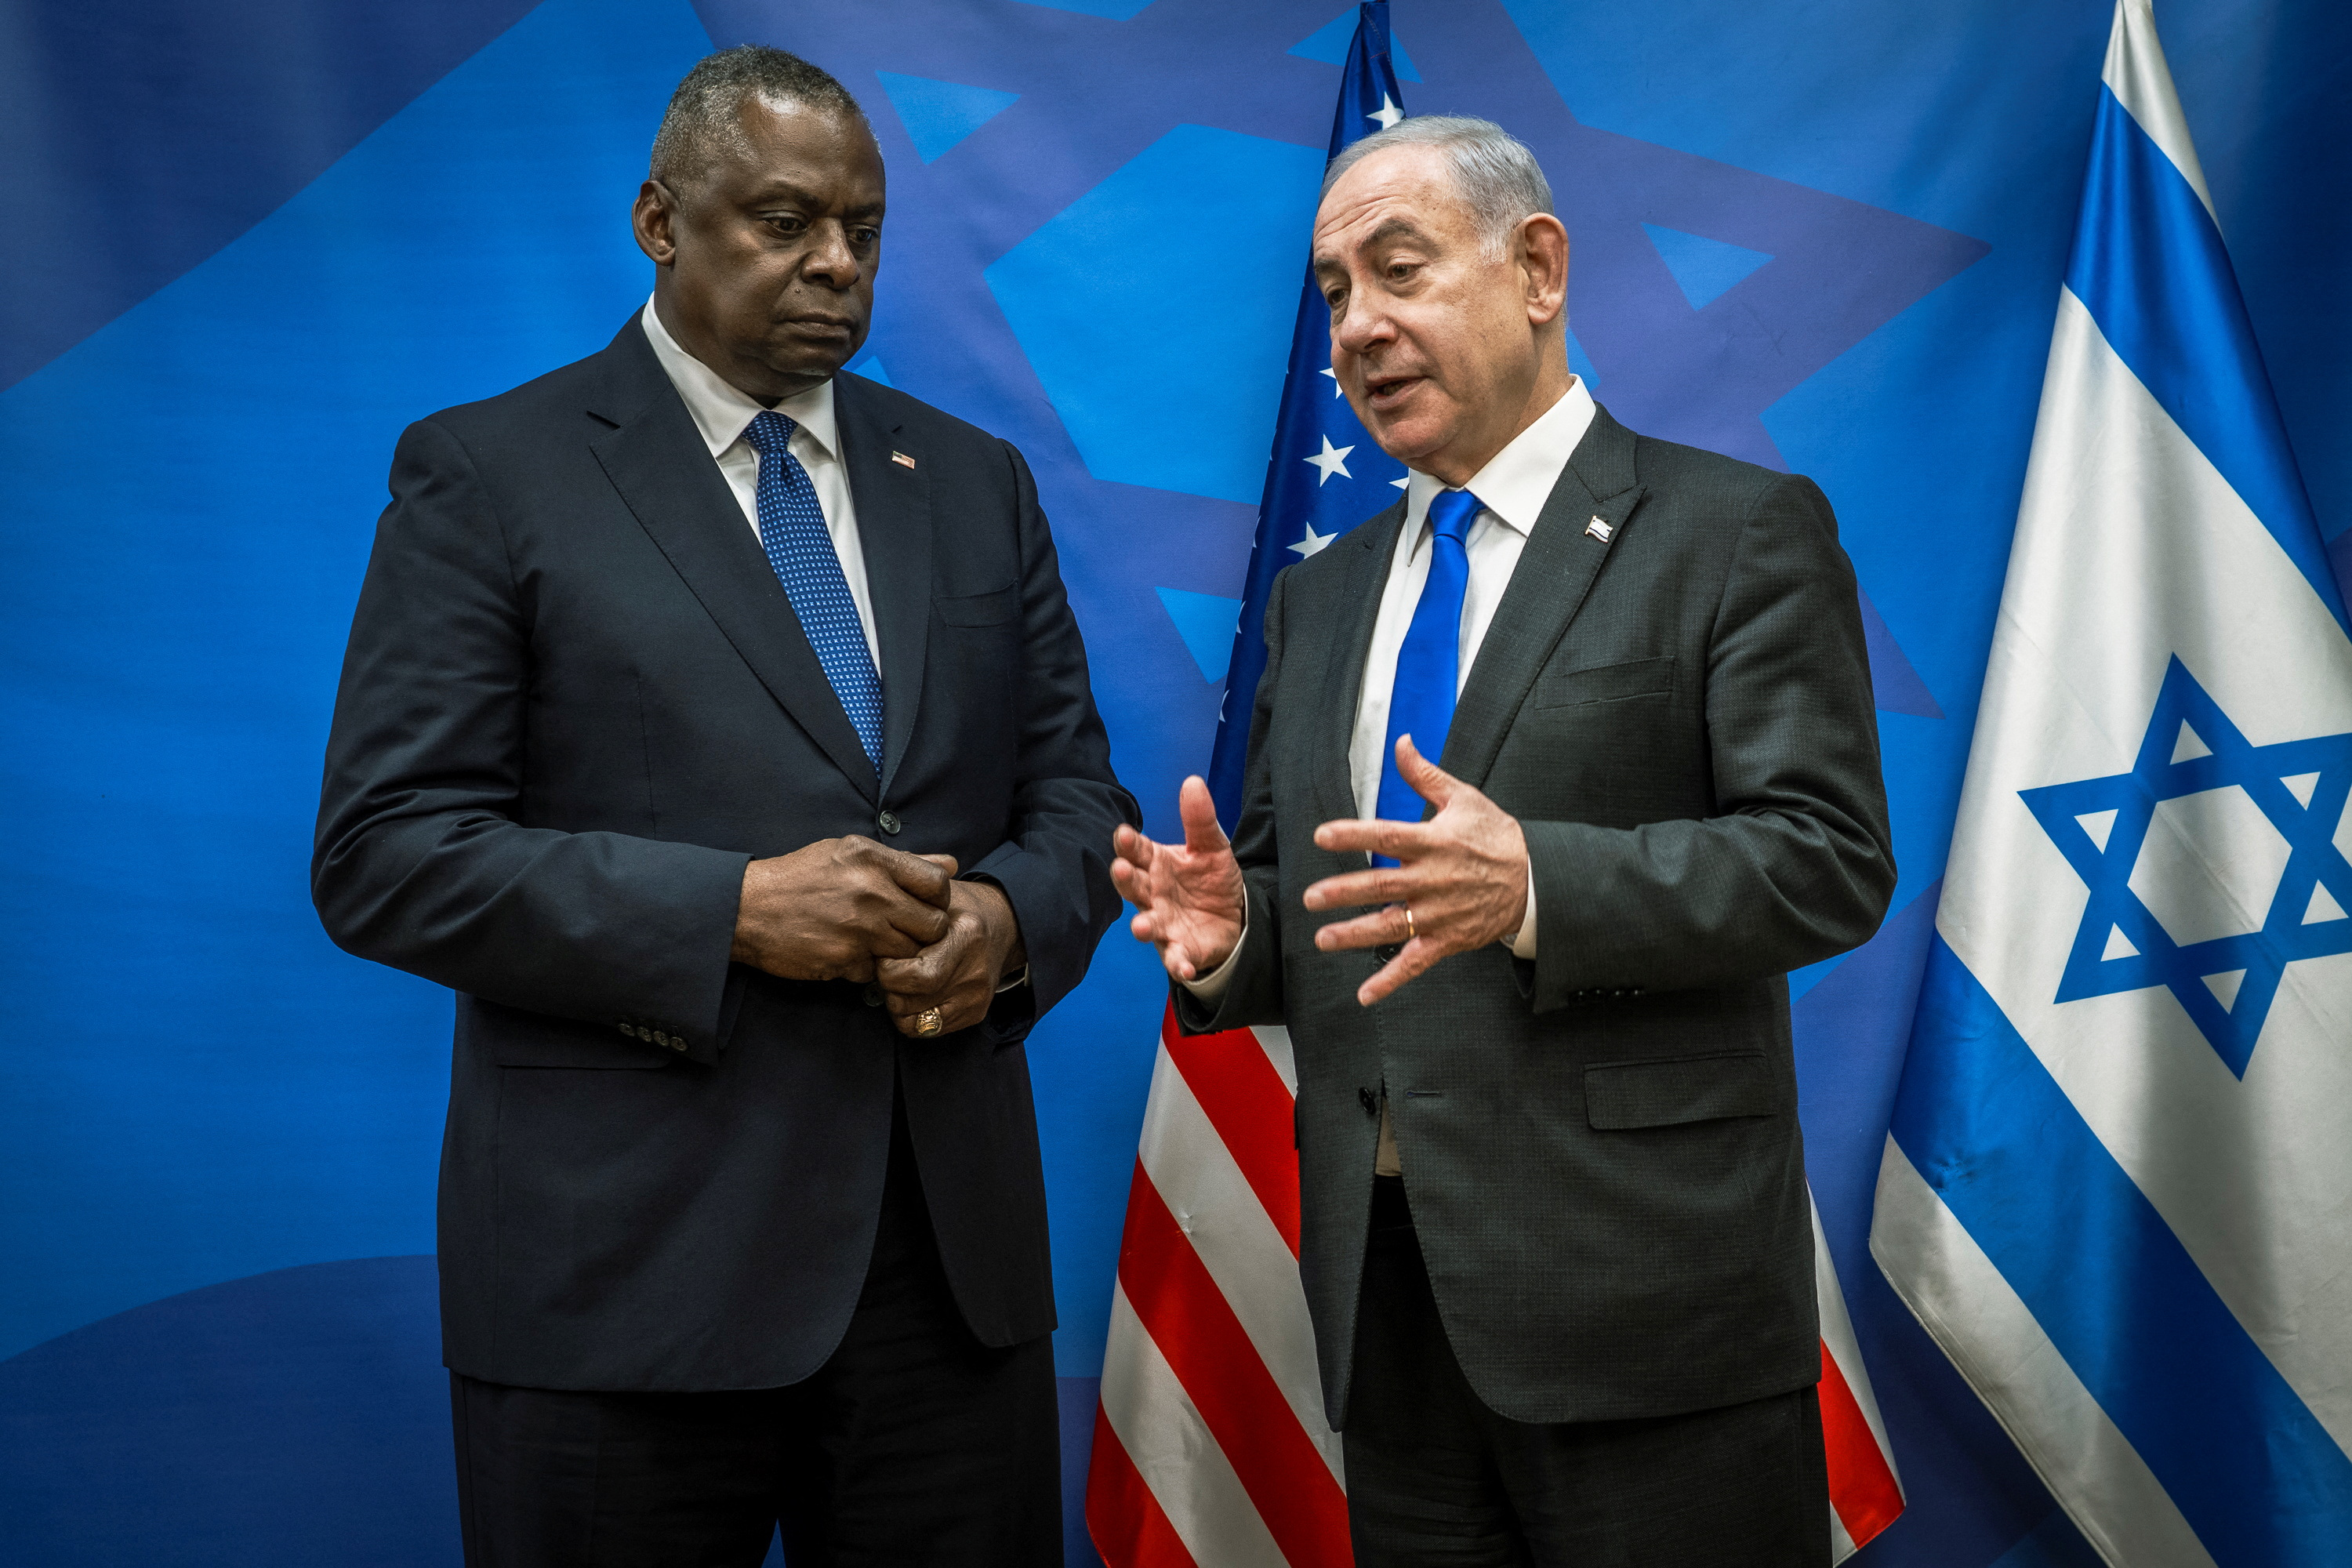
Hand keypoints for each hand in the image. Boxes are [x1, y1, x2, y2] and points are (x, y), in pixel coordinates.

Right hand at [731, 838, 956, 983]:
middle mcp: (870, 891)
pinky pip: (875, 972)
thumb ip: (903, 861)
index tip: (922, 904)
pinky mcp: (844, 959)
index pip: (937, 883)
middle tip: (902, 930)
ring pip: (909, 953)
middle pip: (932, 925)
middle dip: (923, 932)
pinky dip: (866, 968)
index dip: (937, 899)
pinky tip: (847, 952)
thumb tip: (951, 865)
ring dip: (897, 953)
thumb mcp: (848, 852)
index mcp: (872, 858)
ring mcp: (858, 928)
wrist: (746, 908)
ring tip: (873, 941)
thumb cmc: (800, 876)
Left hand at [876, 879, 1025, 1036]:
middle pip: (910, 1002)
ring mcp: (977, 997)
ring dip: (898, 1005)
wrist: (1003, 925)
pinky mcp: (975, 1013)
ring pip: (915, 1023)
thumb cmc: (958, 910)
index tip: (885, 956)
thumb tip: (870, 931)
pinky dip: (912, 1015)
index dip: (889, 971)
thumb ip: (906, 912)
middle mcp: (975, 972)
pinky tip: (916, 993)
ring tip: (902, 981)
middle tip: (889, 970)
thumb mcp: (934, 899)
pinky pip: (927, 1030)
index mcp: (966, 938)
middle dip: (888, 989)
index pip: (917, 976)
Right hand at [1110, 775, 1245, 982]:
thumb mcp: (1211, 845)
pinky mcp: (1181, 948)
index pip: (1137, 851)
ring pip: (1148, 924)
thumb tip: (1193, 782)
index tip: (1123, 834)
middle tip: (1120, 870)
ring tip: (1140, 927)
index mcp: (1156, 863)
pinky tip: (1182, 966)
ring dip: (1143, 926)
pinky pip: (1176, 957)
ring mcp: (1164, 923)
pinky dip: (1178, 963)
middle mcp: (1153, 894)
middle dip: (1125, 879)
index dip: (1128, 844)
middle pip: (1133, 886)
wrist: (1231, 915)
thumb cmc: (1210, 877)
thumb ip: (1200, 819)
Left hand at [1303, 735, 1528, 1006]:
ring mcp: (1438, 914)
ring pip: (1391, 926)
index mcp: (1434, 842)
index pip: (1387, 836)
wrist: (1533, 880)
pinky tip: (1365, 996)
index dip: (1354, 835)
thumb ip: (1425, 775)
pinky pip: (1414, 963)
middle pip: (1381, 885)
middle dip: (1344, 892)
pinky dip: (1390, 981)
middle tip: (1311, 898)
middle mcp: (1432, 880)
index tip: (1322, 835)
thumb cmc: (1494, 835)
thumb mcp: (1464, 798)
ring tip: (1323, 939)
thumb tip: (1401, 742)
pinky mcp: (1446, 940)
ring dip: (1355, 934)